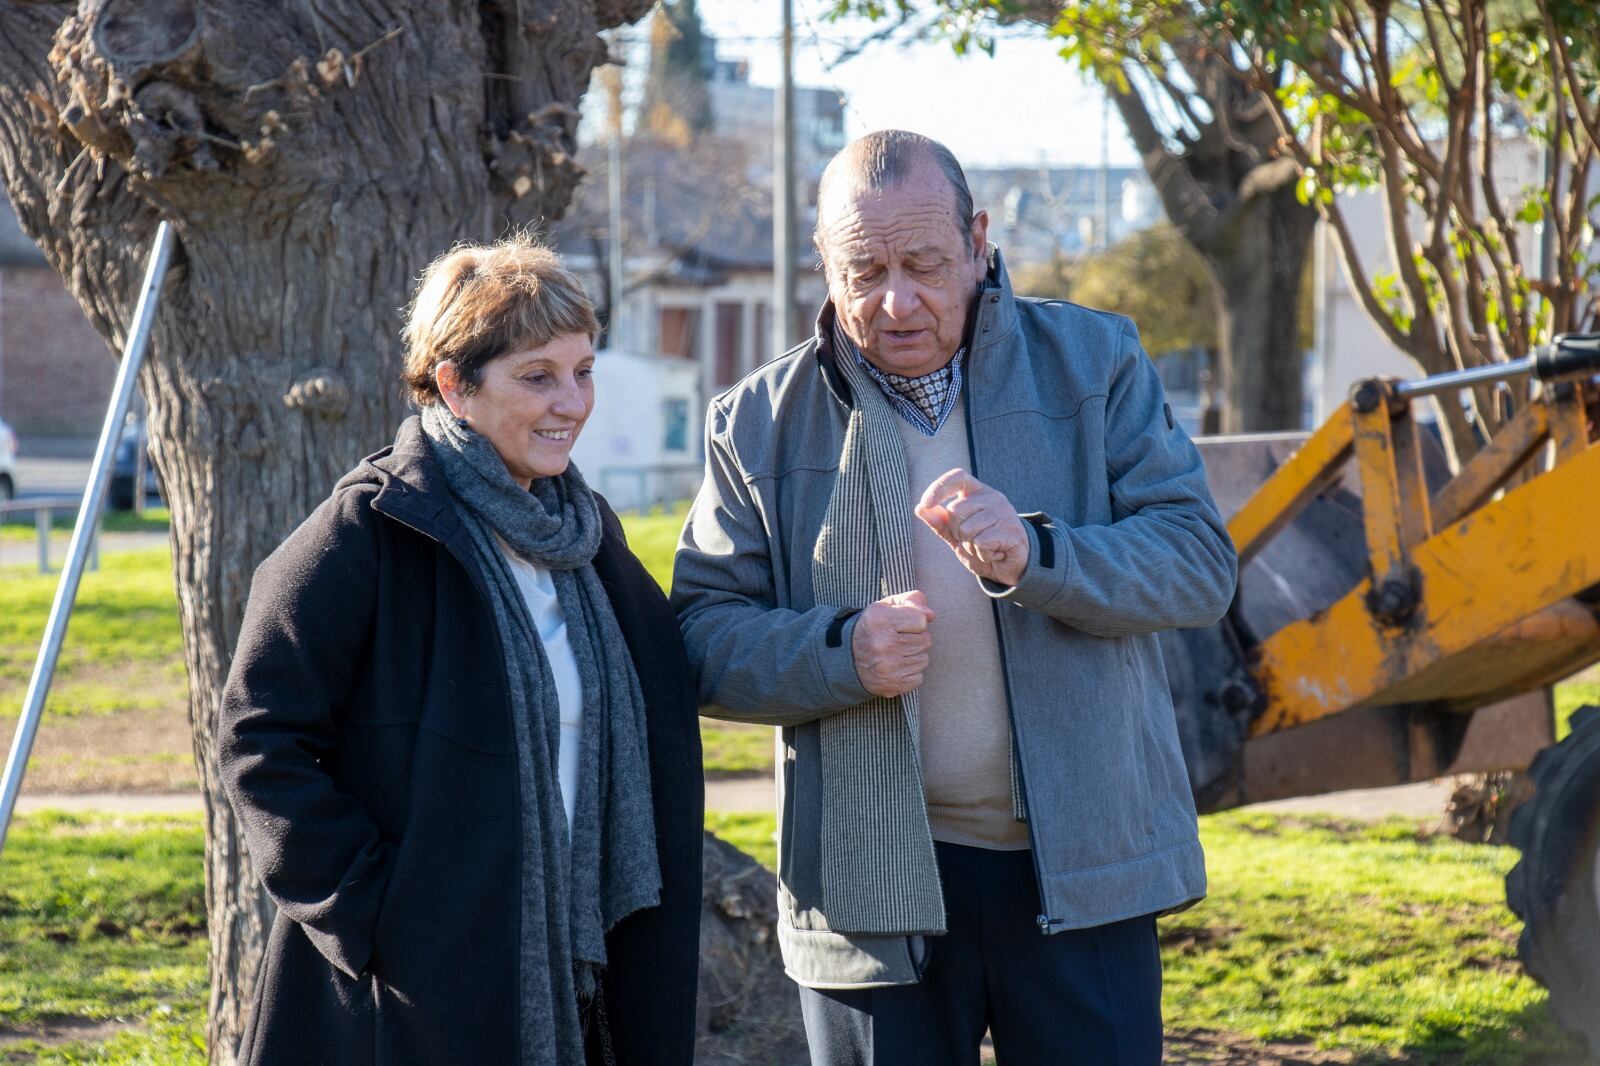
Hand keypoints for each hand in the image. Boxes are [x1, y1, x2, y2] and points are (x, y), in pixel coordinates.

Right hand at [850, 590, 935, 698]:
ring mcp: (887, 667)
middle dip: (916, 638)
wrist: (847, 659)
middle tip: (900, 640)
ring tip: (897, 653)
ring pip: (924, 659)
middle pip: (925, 640)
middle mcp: (882, 644)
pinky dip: (910, 673)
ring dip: (914, 656)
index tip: (904, 624)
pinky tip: (896, 667)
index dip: (915, 621)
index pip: (920, 619)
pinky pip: (919, 677)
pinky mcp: (892, 684)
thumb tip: (931, 614)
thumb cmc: (872, 629)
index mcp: (879, 620)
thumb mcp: (885, 607)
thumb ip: (910, 601)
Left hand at [914, 468, 1029, 586]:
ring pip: (967, 529)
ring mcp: (1004, 512)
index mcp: (977, 493)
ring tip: (984, 547)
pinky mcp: (1011, 530)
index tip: (926, 504)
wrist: (1010, 566)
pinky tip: (994, 553)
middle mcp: (992, 497)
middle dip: (957, 532)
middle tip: (973, 540)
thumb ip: (940, 523)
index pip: (957, 477)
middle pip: (956, 510)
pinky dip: (982, 554)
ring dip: (970, 547)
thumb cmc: (982, 546)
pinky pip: (980, 543)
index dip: (939, 487)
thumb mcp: (956, 536)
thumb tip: (920, 508)